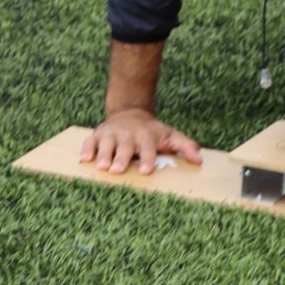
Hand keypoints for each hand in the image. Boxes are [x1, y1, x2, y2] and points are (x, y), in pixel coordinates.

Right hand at [78, 110, 201, 175]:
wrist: (131, 113)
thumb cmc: (152, 132)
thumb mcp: (170, 136)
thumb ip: (185, 146)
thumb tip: (199, 160)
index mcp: (146, 136)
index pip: (148, 149)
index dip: (148, 159)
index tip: (147, 170)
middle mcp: (128, 134)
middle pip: (125, 147)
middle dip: (121, 158)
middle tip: (117, 170)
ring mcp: (111, 134)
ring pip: (106, 143)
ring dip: (103, 154)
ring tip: (101, 167)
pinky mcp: (97, 134)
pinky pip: (90, 141)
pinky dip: (87, 149)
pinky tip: (84, 159)